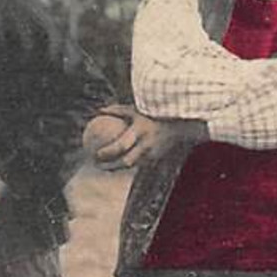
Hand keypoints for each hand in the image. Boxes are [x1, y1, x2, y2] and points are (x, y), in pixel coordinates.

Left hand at [94, 106, 208, 170]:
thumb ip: (117, 110)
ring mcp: (154, 153)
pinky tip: (116, 166)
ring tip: (104, 168)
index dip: (108, 152)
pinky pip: (139, 165)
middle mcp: (148, 144)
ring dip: (117, 168)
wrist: (180, 121)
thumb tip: (99, 110)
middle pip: (126, 161)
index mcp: (141, 130)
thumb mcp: (136, 109)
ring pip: (132, 166)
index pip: (121, 145)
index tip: (96, 153)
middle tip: (97, 165)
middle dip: (111, 166)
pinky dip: (127, 166)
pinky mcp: (158, 158)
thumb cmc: (153, 112)